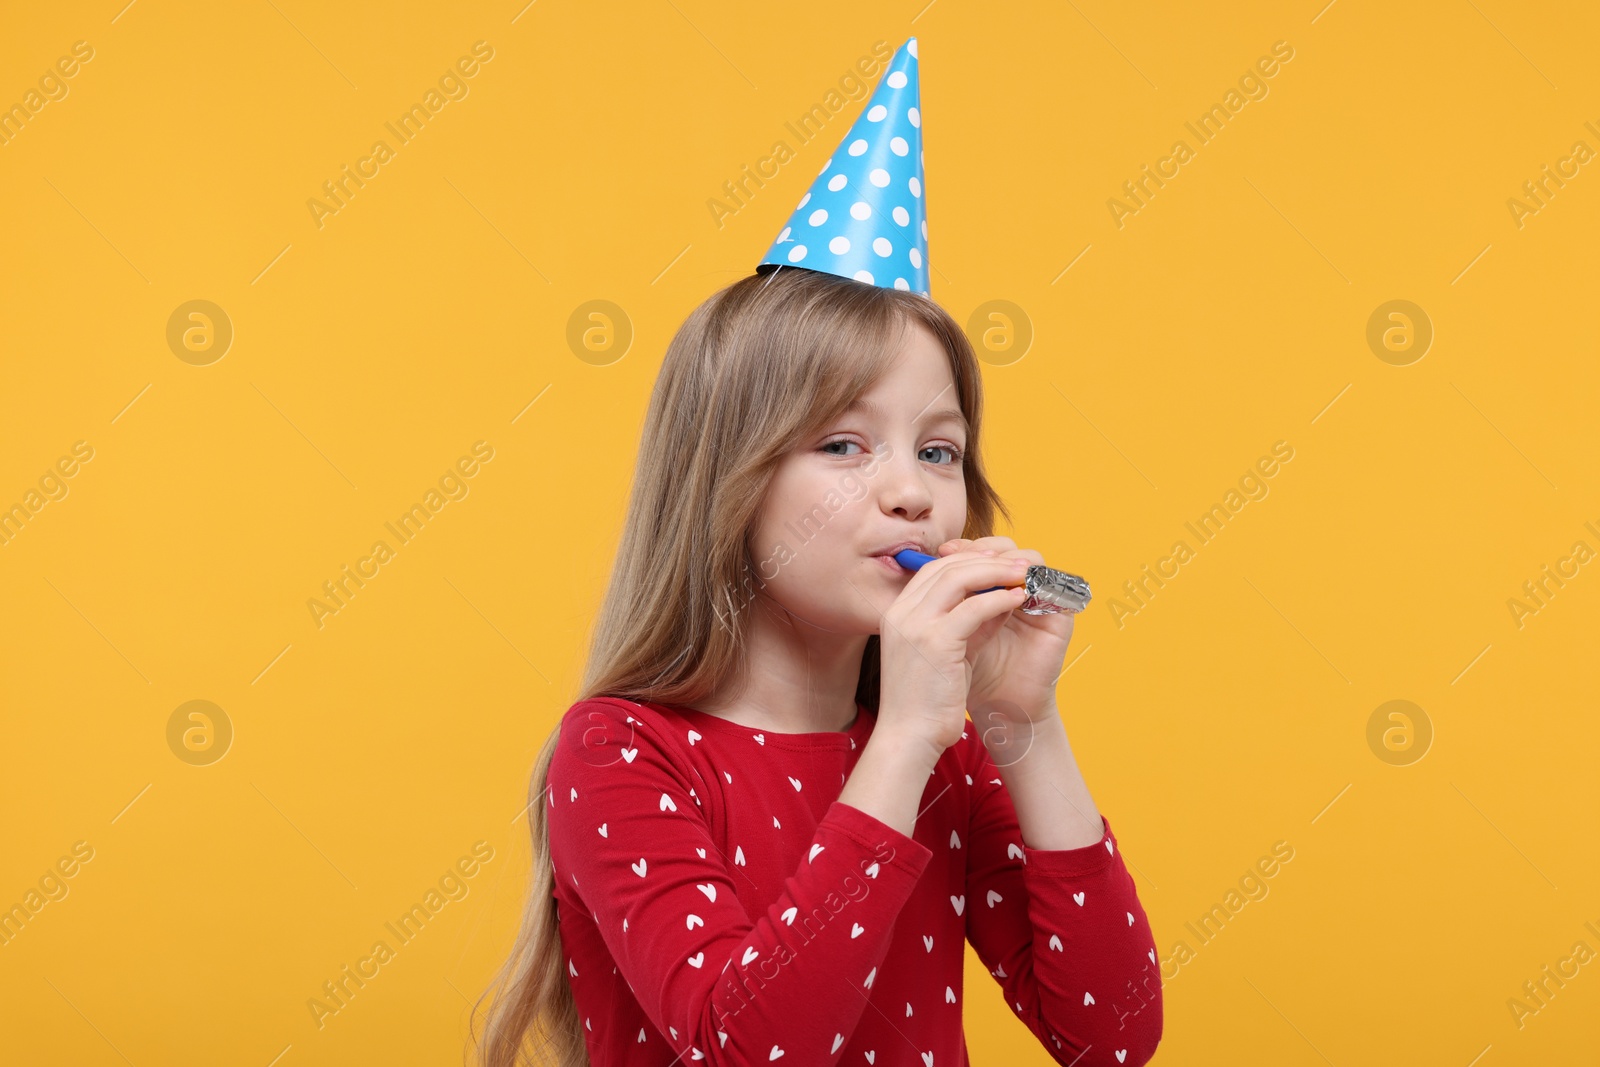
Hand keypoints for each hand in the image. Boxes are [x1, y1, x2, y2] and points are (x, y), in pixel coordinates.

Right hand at [875, 547, 1036, 755]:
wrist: (908, 737)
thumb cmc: (926, 702)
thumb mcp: (942, 653)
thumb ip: (964, 625)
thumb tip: (997, 599)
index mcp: (896, 614)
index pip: (931, 570)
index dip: (965, 560)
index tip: (995, 562)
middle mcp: (901, 613)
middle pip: (945, 567)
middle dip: (985, 560)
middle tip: (1016, 563)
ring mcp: (915, 625)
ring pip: (959, 578)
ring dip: (997, 572)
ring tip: (1023, 575)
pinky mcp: (935, 641)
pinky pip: (974, 607)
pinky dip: (999, 598)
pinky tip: (1018, 599)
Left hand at [937, 536, 1074, 737]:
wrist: (996, 715)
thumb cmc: (967, 677)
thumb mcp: (949, 635)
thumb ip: (948, 603)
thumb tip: (928, 564)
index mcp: (991, 594)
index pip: (980, 554)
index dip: (963, 548)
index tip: (940, 550)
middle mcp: (1017, 593)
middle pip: (1004, 550)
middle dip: (980, 549)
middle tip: (956, 553)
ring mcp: (1040, 603)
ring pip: (1029, 559)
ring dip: (1003, 559)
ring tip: (979, 567)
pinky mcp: (1059, 617)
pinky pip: (1049, 584)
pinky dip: (1028, 579)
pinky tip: (1004, 586)